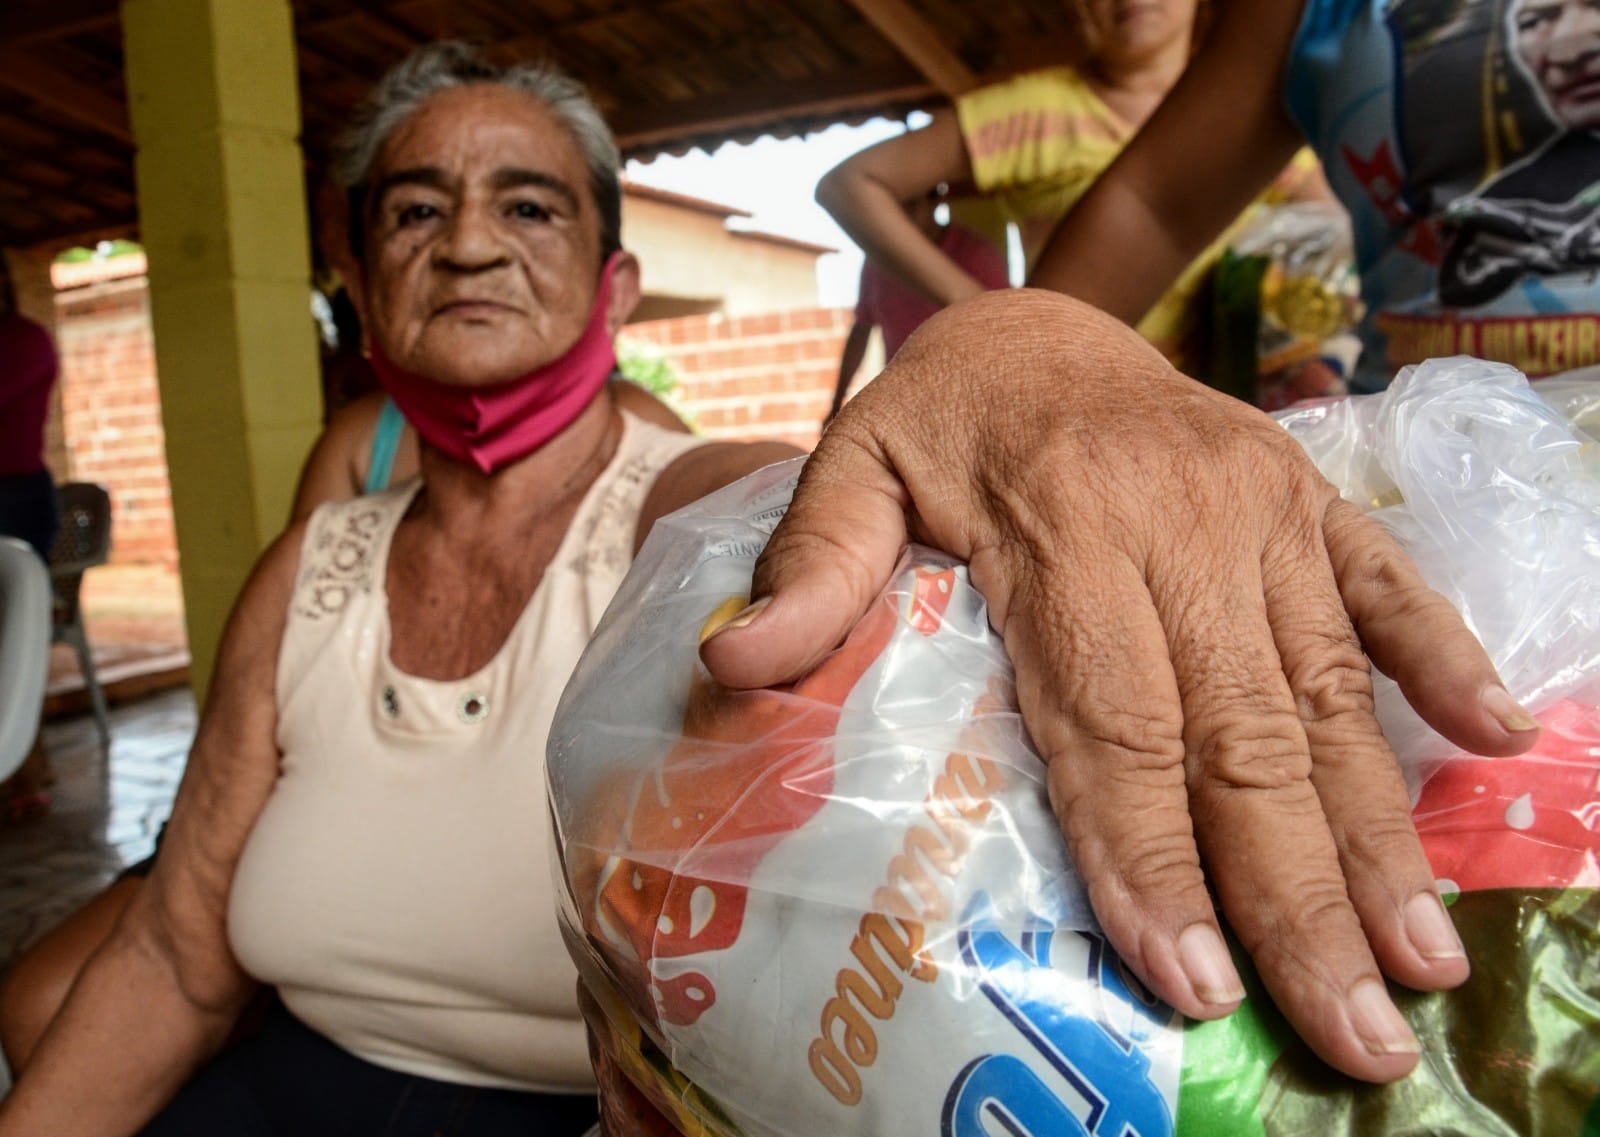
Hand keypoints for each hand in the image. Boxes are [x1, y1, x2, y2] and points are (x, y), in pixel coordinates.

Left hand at [701, 289, 1539, 1082]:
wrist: (1036, 326)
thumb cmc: (938, 425)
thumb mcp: (850, 471)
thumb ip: (807, 567)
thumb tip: (733, 665)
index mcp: (1063, 526)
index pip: (1113, 718)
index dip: (1149, 854)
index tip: (1190, 975)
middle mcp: (1182, 522)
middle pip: (1242, 736)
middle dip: (1293, 893)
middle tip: (1350, 1028)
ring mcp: (1264, 508)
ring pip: (1327, 690)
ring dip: (1379, 829)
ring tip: (1422, 956)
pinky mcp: (1311, 499)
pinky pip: (1389, 582)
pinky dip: (1444, 656)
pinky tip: (1502, 739)